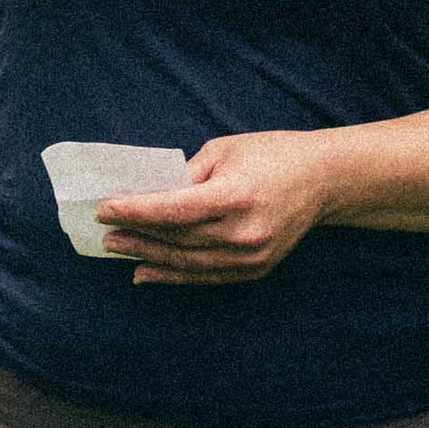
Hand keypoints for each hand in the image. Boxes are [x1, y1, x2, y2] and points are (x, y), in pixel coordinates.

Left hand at [99, 129, 341, 283]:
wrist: (324, 180)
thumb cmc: (272, 155)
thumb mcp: (225, 150)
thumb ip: (186, 176)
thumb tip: (146, 194)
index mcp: (236, 195)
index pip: (173, 209)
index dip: (135, 211)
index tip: (104, 208)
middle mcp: (244, 232)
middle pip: (176, 239)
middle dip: (135, 235)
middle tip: (104, 232)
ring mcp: (251, 256)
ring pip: (187, 263)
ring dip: (148, 257)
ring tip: (118, 249)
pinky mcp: (256, 268)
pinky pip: (205, 276)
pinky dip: (173, 276)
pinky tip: (145, 271)